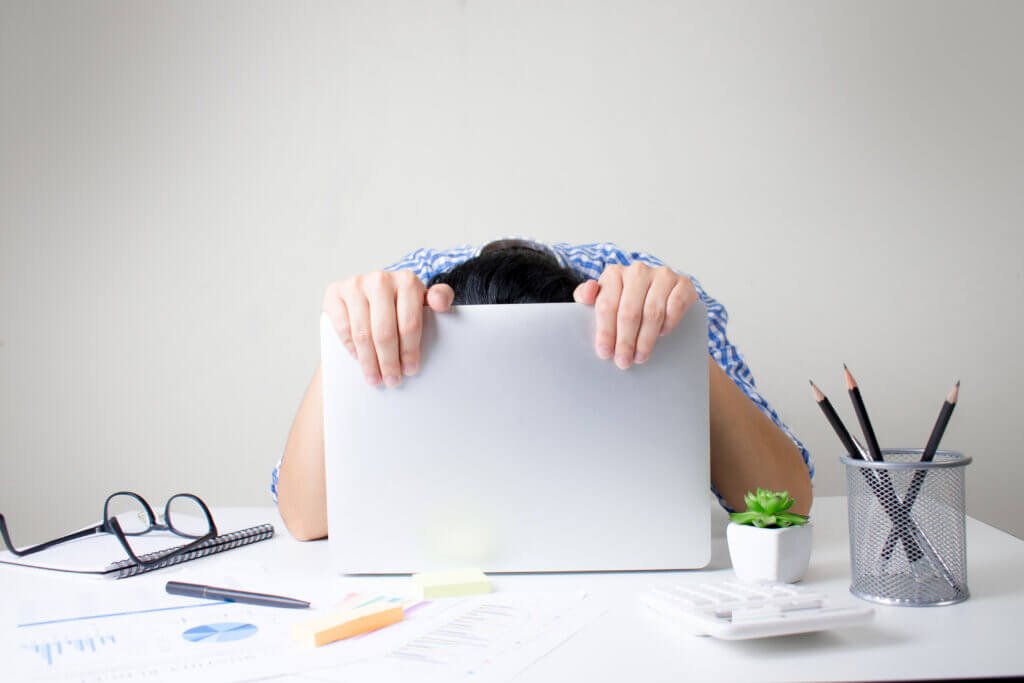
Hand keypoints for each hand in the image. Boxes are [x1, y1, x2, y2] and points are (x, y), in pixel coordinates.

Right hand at [322, 271, 454, 386]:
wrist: (371, 290)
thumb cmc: (401, 302)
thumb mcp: (423, 299)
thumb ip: (439, 298)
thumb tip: (441, 304)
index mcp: (407, 280)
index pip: (410, 323)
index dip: (410, 351)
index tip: (410, 370)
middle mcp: (380, 279)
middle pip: (385, 332)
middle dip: (389, 362)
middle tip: (392, 380)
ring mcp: (355, 284)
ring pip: (362, 334)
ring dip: (369, 361)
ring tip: (376, 378)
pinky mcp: (334, 292)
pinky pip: (342, 327)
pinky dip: (350, 347)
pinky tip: (359, 359)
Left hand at [573, 263, 696, 368]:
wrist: (662, 295)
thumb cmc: (627, 300)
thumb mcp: (604, 298)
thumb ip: (587, 296)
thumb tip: (586, 293)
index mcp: (614, 273)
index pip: (606, 305)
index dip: (605, 332)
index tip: (605, 353)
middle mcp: (638, 270)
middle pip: (629, 311)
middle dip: (625, 341)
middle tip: (624, 361)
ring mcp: (662, 275)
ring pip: (652, 312)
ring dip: (646, 339)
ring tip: (640, 356)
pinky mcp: (683, 284)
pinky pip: (675, 306)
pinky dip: (668, 323)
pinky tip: (662, 335)